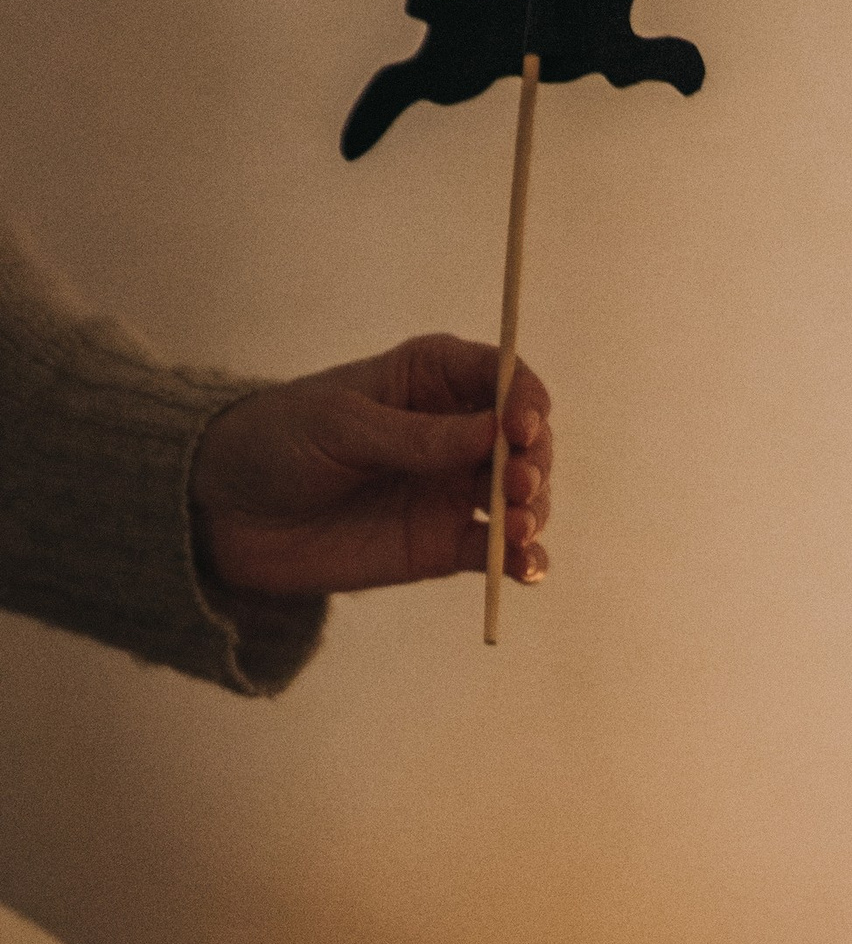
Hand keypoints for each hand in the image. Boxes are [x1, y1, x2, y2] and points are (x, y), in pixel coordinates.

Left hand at [189, 338, 552, 599]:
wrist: (226, 512)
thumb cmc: (275, 442)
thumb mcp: (342, 426)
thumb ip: (419, 437)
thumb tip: (499, 434)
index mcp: (429, 380)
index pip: (502, 377)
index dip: (525, 399)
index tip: (521, 426)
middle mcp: (454, 432)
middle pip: (526, 441)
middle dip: (534, 461)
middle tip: (516, 484)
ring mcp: (451, 490)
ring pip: (521, 497)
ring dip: (533, 511)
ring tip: (515, 528)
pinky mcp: (443, 545)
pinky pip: (498, 552)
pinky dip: (522, 559)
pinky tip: (526, 566)